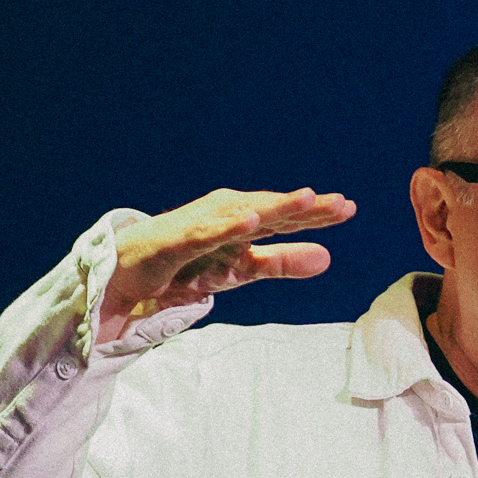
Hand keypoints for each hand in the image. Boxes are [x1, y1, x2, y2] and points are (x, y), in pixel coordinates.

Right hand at [98, 188, 356, 342]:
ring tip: (307, 200)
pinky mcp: (173, 242)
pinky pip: (203, 234)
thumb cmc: (186, 265)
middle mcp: (222, 216)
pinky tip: (250, 220)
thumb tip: (328, 257)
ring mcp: (198, 226)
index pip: (284, 218)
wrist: (128, 276)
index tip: (349, 208)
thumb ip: (281, 262)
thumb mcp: (242, 269)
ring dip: (272, 206)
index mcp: (241, 222)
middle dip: (303, 206)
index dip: (316, 214)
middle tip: (339, 203)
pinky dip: (225, 226)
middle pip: (269, 210)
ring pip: (240, 215)